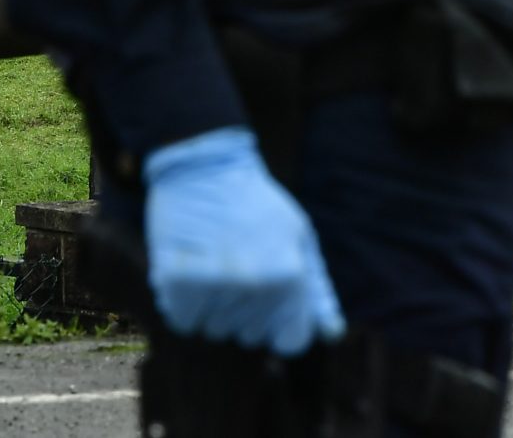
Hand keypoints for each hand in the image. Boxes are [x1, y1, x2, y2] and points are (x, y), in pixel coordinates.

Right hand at [142, 127, 345, 354]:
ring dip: (214, 306)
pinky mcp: (179, 283)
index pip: (291, 342)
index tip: (271, 308)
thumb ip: (316, 290)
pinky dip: (186, 302)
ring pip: (215, 330)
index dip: (280, 326)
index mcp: (293, 275)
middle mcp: (257, 284)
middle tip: (240, 268)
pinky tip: (193, 269)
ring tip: (216, 262)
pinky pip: (185, 321)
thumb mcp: (299, 238)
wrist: (204, 169)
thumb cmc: (257, 206)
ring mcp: (217, 285)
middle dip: (246, 311)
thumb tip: (333, 335)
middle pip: (250, 336)